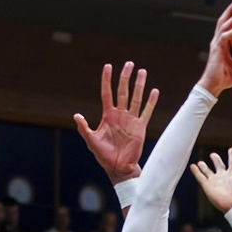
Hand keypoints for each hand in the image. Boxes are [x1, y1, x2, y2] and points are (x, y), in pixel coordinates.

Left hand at [72, 61, 158, 182]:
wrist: (118, 167)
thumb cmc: (103, 155)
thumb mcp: (91, 140)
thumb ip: (84, 128)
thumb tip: (76, 115)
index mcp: (108, 115)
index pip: (107, 93)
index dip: (107, 79)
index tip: (108, 66)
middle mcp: (120, 114)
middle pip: (123, 91)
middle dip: (125, 77)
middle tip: (129, 64)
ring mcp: (131, 120)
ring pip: (136, 98)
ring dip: (139, 85)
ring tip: (142, 71)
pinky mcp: (140, 127)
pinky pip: (146, 112)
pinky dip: (151, 102)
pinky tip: (154, 91)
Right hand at [189, 149, 231, 213]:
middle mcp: (224, 176)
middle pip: (218, 165)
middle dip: (216, 159)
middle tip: (213, 154)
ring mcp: (215, 181)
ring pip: (207, 171)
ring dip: (203, 166)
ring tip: (200, 162)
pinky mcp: (208, 186)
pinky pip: (200, 177)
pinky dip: (195, 172)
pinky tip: (193, 166)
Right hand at [199, 1, 231, 96]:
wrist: (213, 86)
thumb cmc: (224, 79)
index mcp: (222, 45)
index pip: (226, 27)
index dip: (231, 17)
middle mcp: (218, 42)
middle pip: (223, 21)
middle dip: (229, 11)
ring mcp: (216, 45)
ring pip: (223, 26)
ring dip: (231, 18)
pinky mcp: (216, 50)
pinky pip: (224, 38)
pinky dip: (231, 32)